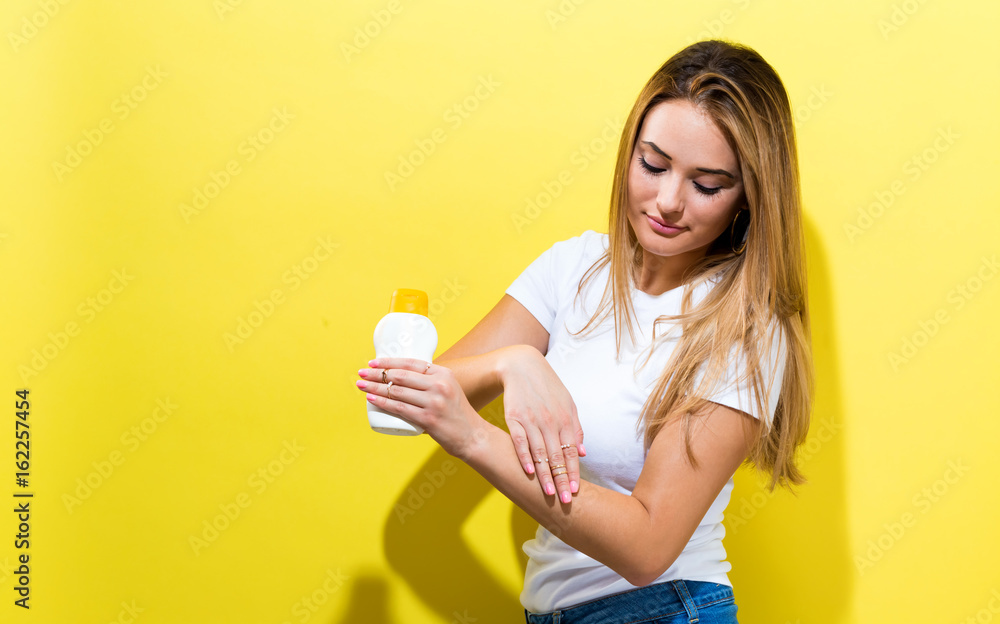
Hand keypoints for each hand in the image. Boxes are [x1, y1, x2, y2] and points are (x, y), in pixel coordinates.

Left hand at [357, 358, 485, 458]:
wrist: (472, 436)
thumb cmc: (457, 414)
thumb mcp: (449, 389)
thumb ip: (430, 382)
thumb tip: (403, 378)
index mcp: (444, 373)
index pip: (411, 362)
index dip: (389, 361)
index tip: (373, 362)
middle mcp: (439, 385)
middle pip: (400, 376)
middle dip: (377, 374)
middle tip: (362, 374)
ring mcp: (433, 402)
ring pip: (396, 392)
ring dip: (374, 388)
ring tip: (361, 386)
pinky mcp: (428, 418)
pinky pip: (399, 408)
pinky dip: (382, 403)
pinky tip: (371, 399)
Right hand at [497, 345, 584, 503]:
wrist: (522, 366)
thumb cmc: (548, 388)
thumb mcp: (567, 403)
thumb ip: (576, 428)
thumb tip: (582, 453)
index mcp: (565, 419)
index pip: (571, 452)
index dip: (573, 473)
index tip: (576, 491)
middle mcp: (550, 421)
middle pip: (557, 456)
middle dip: (562, 480)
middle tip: (566, 501)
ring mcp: (532, 420)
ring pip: (540, 453)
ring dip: (545, 475)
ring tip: (548, 494)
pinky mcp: (514, 418)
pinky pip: (520, 441)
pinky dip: (524, 457)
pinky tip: (528, 472)